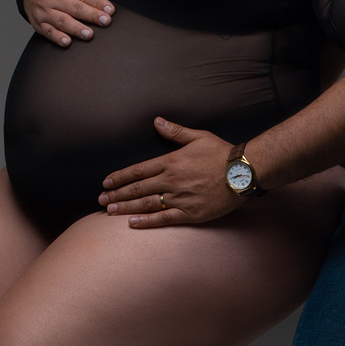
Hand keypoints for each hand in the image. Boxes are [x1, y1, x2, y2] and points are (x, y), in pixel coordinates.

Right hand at [23, 0, 114, 46]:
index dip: (98, 2)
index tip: (110, 10)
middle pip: (74, 7)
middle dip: (91, 15)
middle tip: (105, 21)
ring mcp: (44, 11)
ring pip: (62, 21)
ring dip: (76, 28)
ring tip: (89, 34)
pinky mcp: (39, 23)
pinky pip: (49, 31)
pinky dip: (57, 37)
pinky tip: (67, 42)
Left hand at [98, 119, 240, 226]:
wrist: (243, 172)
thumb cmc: (222, 153)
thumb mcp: (198, 137)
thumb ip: (175, 131)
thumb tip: (156, 121)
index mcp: (171, 162)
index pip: (138, 170)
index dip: (120, 177)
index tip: (106, 182)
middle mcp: (171, 180)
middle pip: (138, 188)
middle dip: (117, 194)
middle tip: (101, 200)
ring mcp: (180, 197)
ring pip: (146, 204)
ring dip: (126, 208)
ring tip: (109, 212)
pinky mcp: (190, 213)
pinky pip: (164, 218)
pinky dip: (146, 221)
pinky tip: (132, 223)